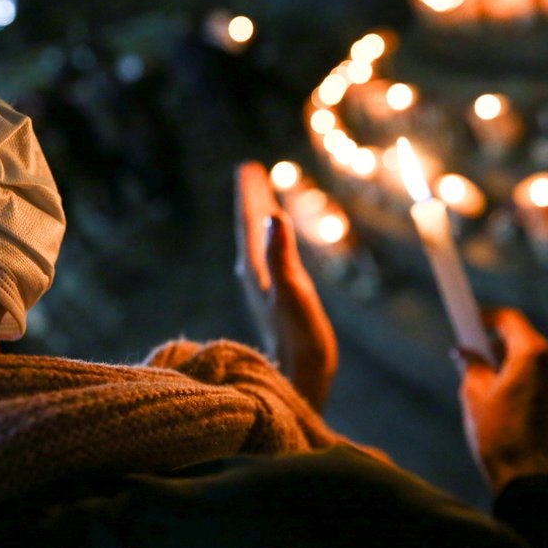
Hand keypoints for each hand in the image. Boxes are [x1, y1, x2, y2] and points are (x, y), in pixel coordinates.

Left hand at [234, 161, 336, 409]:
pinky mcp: (275, 302)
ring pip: (257, 244)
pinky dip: (270, 241)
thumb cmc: (300, 341)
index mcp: (257, 269)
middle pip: (250, 229)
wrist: (300, 381)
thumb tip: (271, 217)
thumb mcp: (293, 292)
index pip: (249, 223)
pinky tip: (274, 242)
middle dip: (252, 200)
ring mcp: (264, 290)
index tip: (247, 166)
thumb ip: (281, 255)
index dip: (250, 194)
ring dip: (259, 218)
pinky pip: (268, 259)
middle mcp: (255, 276)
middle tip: (250, 171)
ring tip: (262, 197)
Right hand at [457, 308, 547, 494]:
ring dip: (514, 369)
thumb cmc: (501, 437)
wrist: (533, 483)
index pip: (510, 319)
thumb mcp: (473, 395)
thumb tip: (465, 353)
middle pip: (524, 342)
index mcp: (534, 355)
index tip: (471, 319)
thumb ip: (471, 365)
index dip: (487, 316)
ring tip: (491, 393)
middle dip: (498, 347)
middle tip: (473, 360)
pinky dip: (530, 388)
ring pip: (536, 366)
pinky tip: (511, 410)